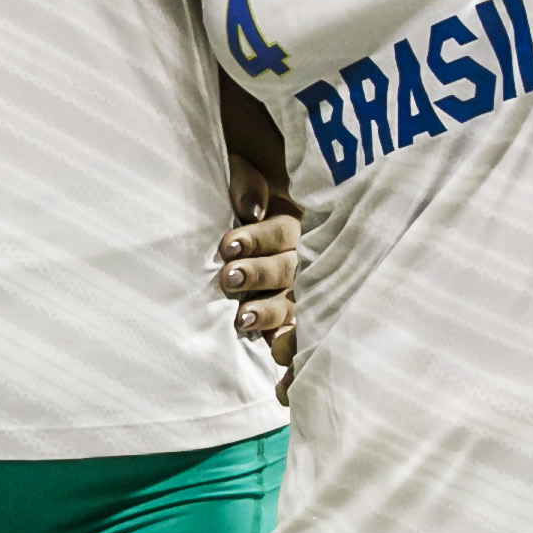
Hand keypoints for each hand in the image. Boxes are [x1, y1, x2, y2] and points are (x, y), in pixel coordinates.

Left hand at [218, 166, 300, 376]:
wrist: (230, 211)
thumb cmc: (244, 185)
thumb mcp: (246, 165)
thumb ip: (247, 179)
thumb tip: (249, 207)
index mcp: (296, 220)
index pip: (285, 232)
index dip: (259, 239)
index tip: (228, 246)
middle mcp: (304, 257)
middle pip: (290, 270)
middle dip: (259, 275)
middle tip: (228, 279)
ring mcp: (301, 291)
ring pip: (294, 303)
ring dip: (270, 313)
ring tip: (243, 319)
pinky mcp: (291, 321)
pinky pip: (299, 337)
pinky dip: (291, 353)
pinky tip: (279, 367)